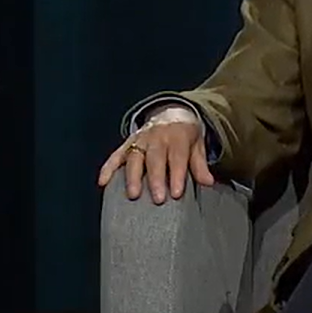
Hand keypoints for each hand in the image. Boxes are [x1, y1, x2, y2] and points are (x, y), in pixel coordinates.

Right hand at [96, 114, 213, 204]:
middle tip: (158, 199)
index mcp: (177, 136)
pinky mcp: (127, 143)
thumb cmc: (185, 136)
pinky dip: (108, 168)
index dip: (177, 175)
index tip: (176, 193)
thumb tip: (209, 182)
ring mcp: (140, 139)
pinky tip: (102, 182)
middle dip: (155, 179)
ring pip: (134, 157)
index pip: (177, 157)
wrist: (171, 113)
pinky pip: (116, 155)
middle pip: (155, 159)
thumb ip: (200, 165)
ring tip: (133, 195)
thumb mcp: (197, 145)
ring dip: (132, 176)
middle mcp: (157, 137)